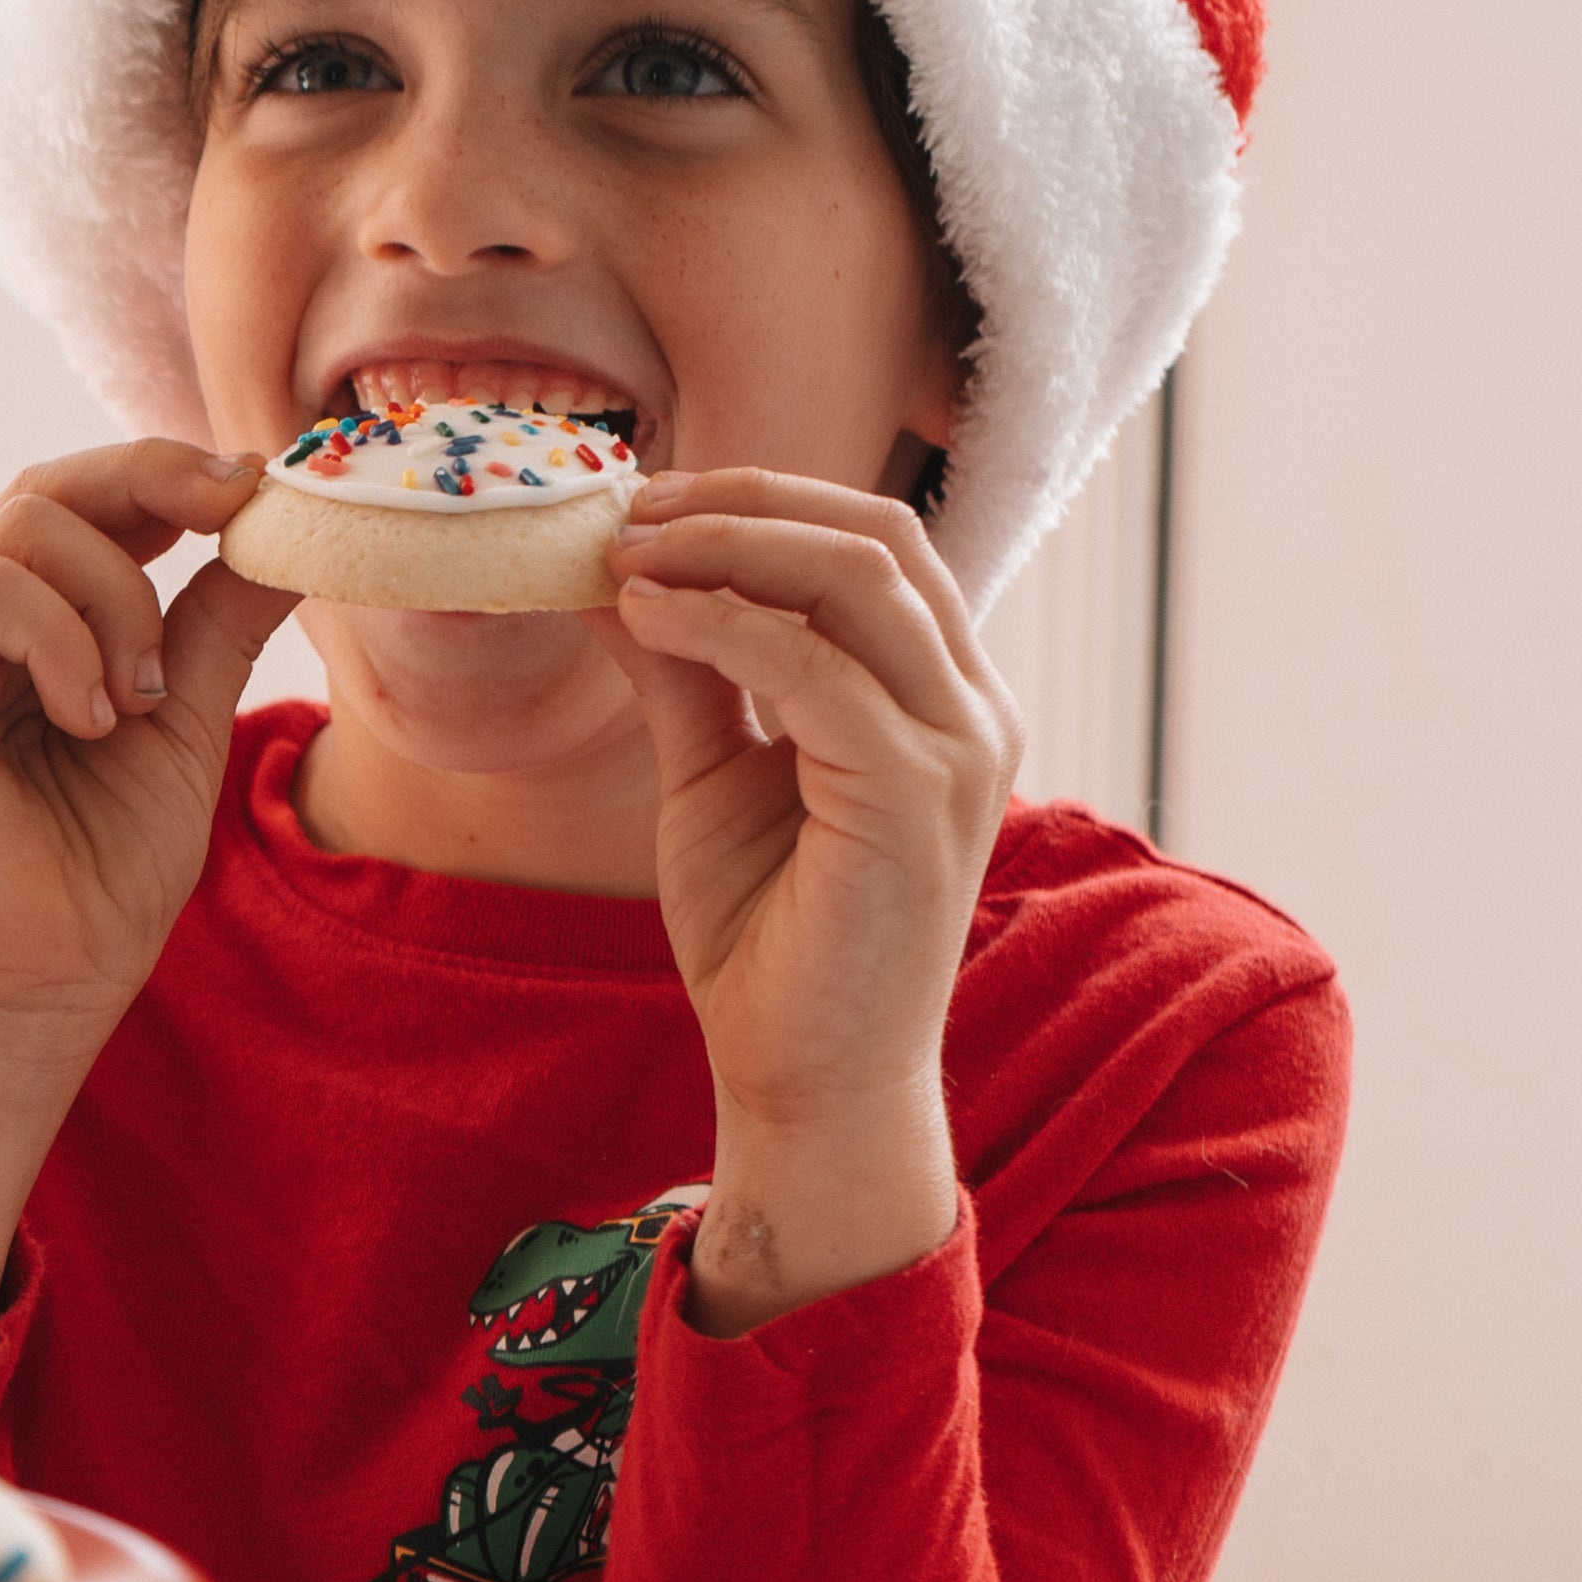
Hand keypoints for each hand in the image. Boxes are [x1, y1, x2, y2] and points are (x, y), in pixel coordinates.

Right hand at [0, 444, 289, 1333]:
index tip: (254, 486)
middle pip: (47, 488)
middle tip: (236, 505)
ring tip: (142, 700)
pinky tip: (93, 717)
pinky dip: (64, 637)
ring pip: (24, 523)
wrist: (37, 982)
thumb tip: (285, 533)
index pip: (84, 510)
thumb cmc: (100, 879)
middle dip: (151, 480)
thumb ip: (214, 625)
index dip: (165, 477)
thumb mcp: (184, 724)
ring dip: (117, 597)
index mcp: (29, 634)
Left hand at [603, 472, 1018, 1334]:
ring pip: (858, 577)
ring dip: (726, 548)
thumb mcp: (713, 775)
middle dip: (742, 502)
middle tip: (626, 509)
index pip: (874, 541)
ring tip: (624, 555)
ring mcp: (958, 750)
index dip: (760, 500)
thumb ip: (685, 671)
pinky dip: (725, 624)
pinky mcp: (915, 796)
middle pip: (877, 533)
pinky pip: (819, 667)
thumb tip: (609, 571)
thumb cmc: (771, 940)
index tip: (643, 504)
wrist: (805, 1081)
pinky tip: (648, 621)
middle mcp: (972, 709)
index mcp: (941, 694)